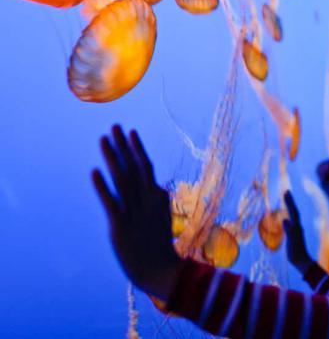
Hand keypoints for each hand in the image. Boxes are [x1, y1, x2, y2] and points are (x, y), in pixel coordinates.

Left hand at [92, 125, 179, 300]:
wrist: (162, 273)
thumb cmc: (161, 248)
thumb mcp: (163, 219)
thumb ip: (160, 201)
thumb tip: (161, 187)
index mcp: (157, 198)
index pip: (146, 167)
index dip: (137, 149)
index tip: (130, 132)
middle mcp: (146, 200)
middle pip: (134, 167)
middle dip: (124, 146)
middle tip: (115, 125)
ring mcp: (134, 212)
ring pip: (122, 179)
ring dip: (112, 158)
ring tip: (103, 139)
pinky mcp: (121, 226)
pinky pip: (110, 203)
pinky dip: (102, 187)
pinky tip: (94, 172)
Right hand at [283, 191, 313, 274]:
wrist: (302, 262)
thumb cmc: (296, 253)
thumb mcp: (292, 243)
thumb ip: (289, 231)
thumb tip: (285, 220)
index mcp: (297, 227)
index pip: (293, 212)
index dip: (290, 202)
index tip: (286, 192)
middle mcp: (297, 226)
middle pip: (294, 211)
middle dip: (290, 201)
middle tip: (286, 191)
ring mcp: (296, 230)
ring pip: (293, 215)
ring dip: (290, 206)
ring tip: (286, 199)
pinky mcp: (294, 234)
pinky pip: (291, 220)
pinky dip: (288, 215)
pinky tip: (286, 215)